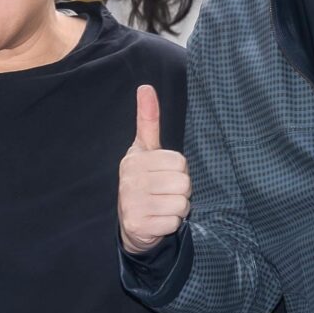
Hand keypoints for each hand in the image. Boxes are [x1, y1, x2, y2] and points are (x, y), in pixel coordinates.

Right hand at [118, 85, 191, 255]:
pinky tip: (158, 221)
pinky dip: (171, 224)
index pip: (180, 162)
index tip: (165, 175)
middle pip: (183, 183)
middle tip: (164, 193)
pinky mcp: (138, 225)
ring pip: (181, 203)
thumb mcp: (145, 150)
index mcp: (135, 159)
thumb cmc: (144, 181)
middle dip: (180, 191)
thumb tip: (146, 87)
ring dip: (178, 209)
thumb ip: (148, 120)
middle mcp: (130, 180)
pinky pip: (174, 222)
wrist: (131, 223)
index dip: (179, 171)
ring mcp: (132, 203)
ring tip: (162, 206)